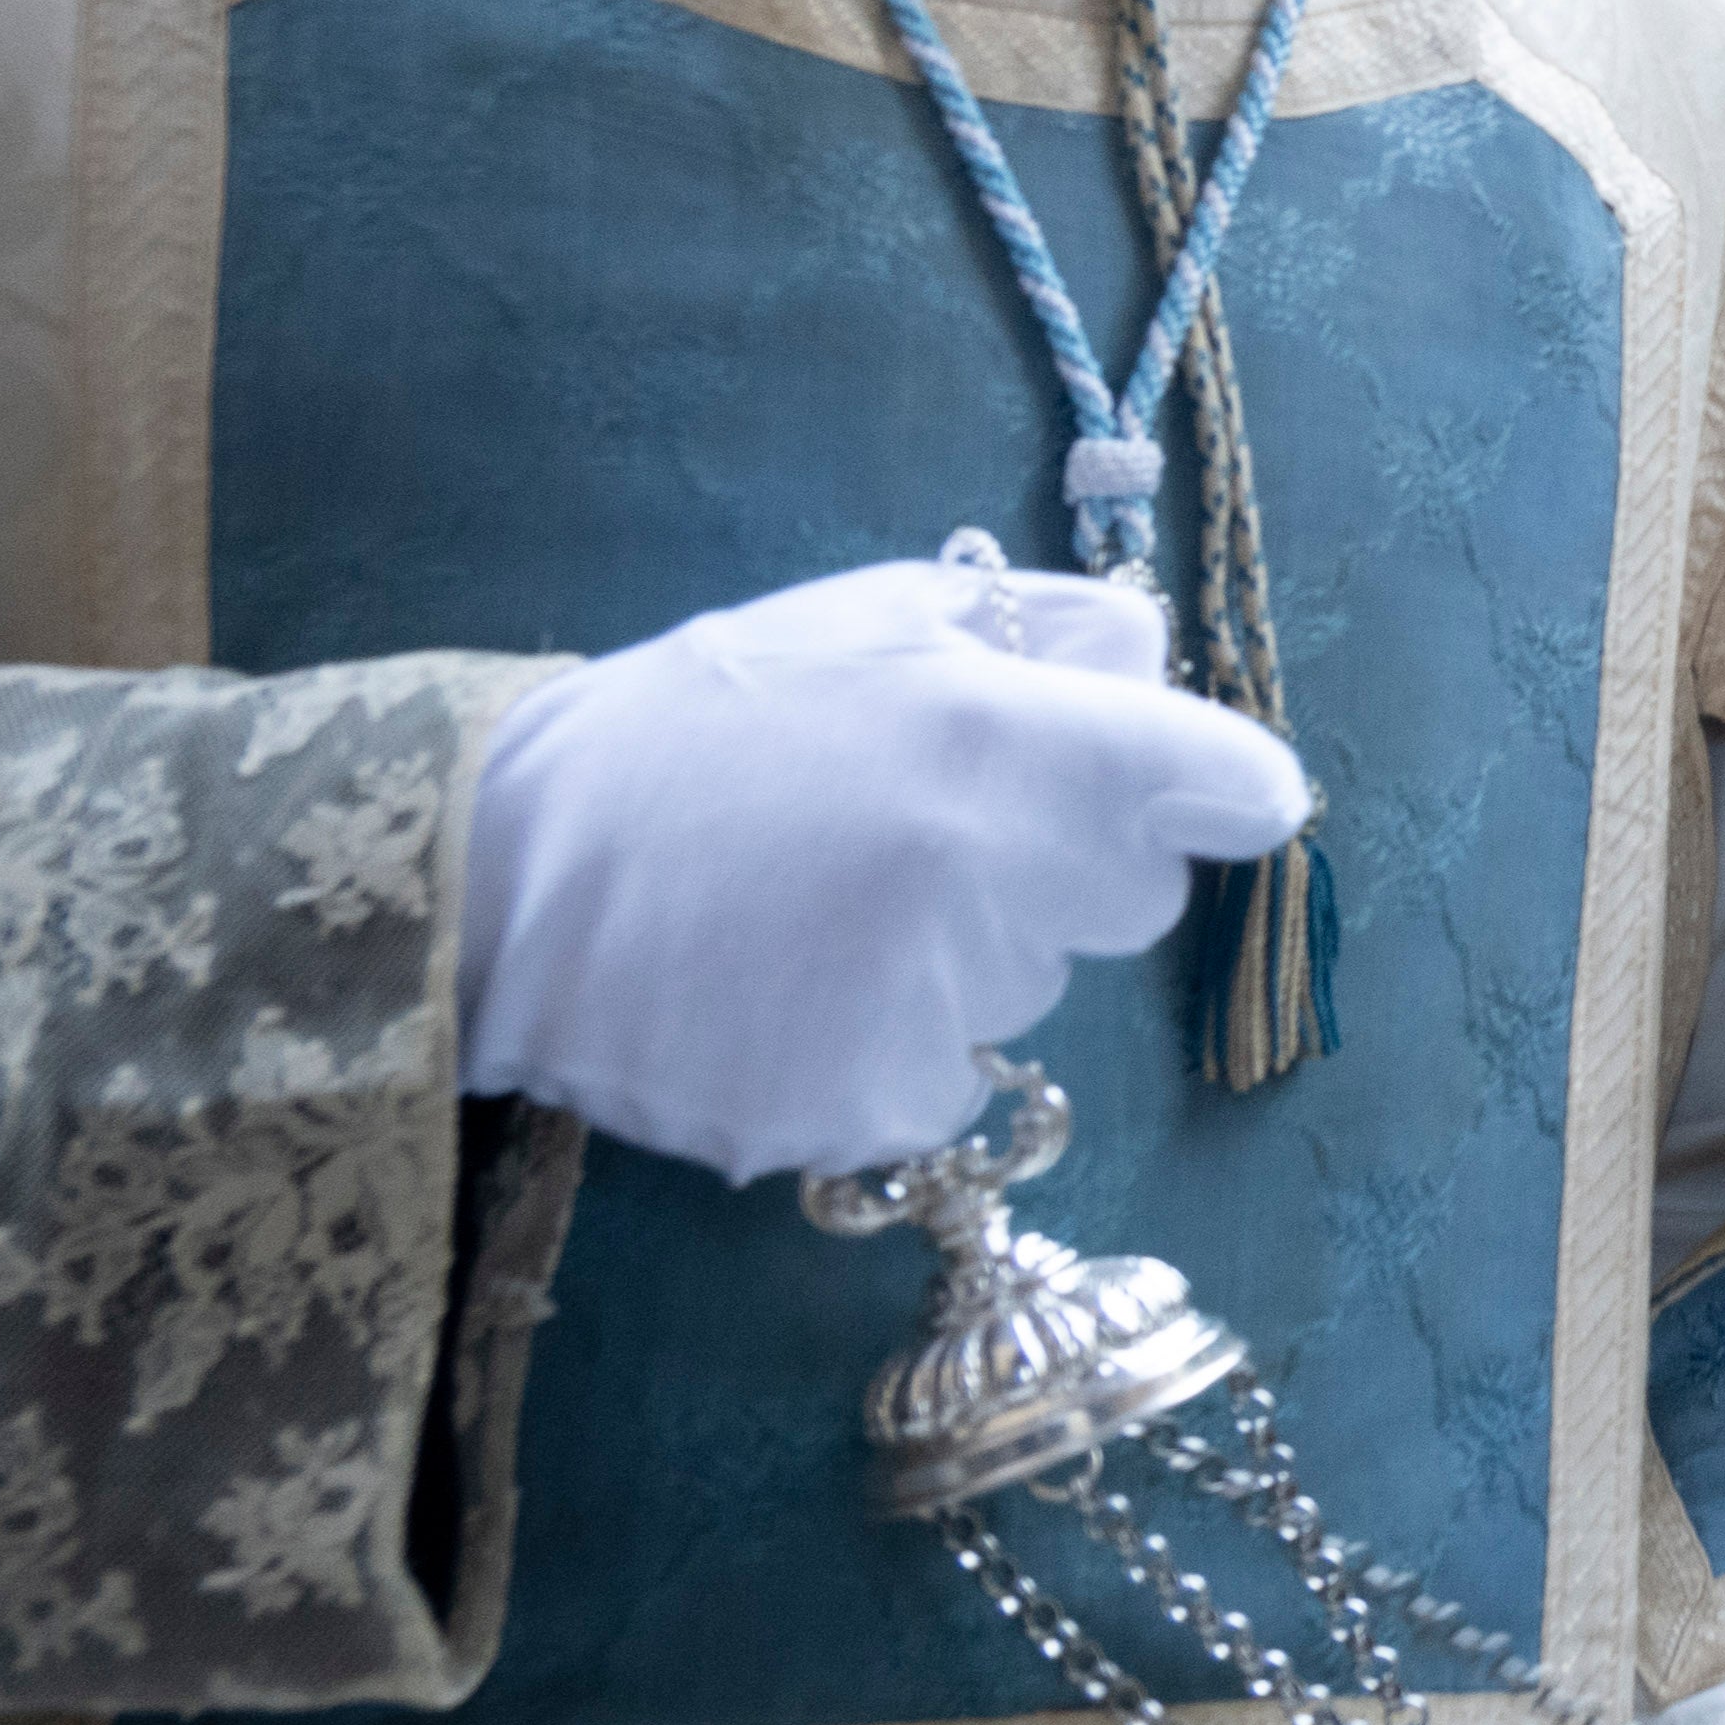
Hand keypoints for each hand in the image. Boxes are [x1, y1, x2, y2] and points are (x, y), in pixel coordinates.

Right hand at [458, 557, 1314, 1178]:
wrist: (494, 872)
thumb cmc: (697, 728)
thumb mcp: (870, 620)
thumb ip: (1041, 631)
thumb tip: (1162, 658)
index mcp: (1007, 739)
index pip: (1230, 784)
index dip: (1216, 788)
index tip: (1201, 793)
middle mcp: (986, 873)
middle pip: (1133, 897)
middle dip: (1061, 867)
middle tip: (915, 834)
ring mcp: (924, 1001)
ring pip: (1030, 990)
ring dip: (961, 956)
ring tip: (813, 905)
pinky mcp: (859, 1104)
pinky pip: (940, 1081)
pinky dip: (881, 1050)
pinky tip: (779, 993)